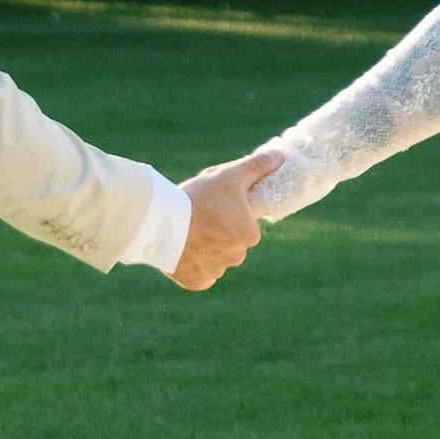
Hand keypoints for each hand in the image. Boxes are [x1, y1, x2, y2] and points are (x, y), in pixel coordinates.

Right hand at [172, 149, 282, 290]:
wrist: (159, 219)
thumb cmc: (198, 196)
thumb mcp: (230, 175)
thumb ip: (257, 166)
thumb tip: (280, 155)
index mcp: (249, 236)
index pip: (246, 229)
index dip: (230, 218)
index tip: (214, 209)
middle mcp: (236, 258)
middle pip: (230, 246)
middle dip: (218, 236)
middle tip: (199, 219)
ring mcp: (216, 272)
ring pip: (214, 261)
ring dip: (205, 251)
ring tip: (187, 233)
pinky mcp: (196, 282)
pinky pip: (199, 276)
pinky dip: (192, 267)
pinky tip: (182, 251)